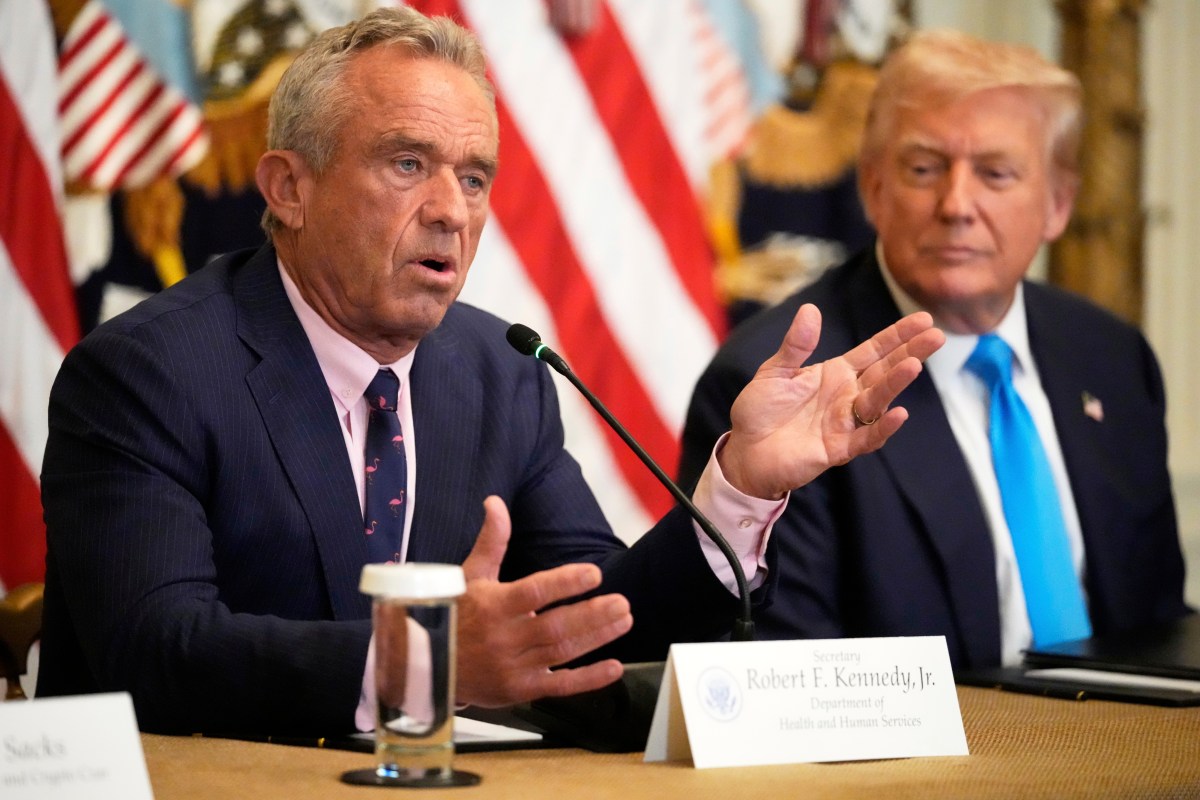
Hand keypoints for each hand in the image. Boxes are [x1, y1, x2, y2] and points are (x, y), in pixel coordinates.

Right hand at [455, 496, 631, 706]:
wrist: (425, 665)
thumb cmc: (452, 614)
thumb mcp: (468, 575)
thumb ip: (491, 540)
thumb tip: (496, 503)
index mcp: (493, 606)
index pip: (535, 592)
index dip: (566, 583)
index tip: (594, 573)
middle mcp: (504, 638)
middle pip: (556, 626)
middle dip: (592, 614)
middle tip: (621, 602)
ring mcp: (513, 667)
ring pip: (562, 652)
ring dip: (597, 637)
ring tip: (623, 620)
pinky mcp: (520, 690)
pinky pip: (559, 686)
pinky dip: (588, 679)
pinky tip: (614, 668)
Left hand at [719, 305, 944, 498]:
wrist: (743, 450)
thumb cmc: (759, 411)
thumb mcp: (775, 371)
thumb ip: (796, 345)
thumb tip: (810, 309)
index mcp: (835, 373)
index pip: (874, 351)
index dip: (898, 335)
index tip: (924, 319)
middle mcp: (847, 396)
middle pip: (885, 372)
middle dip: (910, 353)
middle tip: (937, 336)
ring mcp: (846, 423)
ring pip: (878, 401)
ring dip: (896, 385)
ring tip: (914, 365)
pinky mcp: (838, 449)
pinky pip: (866, 439)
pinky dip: (883, 428)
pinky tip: (899, 414)